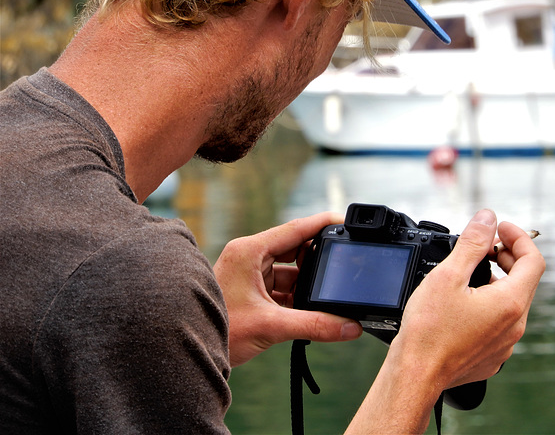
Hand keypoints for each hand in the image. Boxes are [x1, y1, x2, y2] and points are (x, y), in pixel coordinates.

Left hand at [213, 212, 362, 366]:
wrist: (188, 351)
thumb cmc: (217, 330)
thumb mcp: (270, 326)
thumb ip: (314, 325)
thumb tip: (350, 327)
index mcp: (250, 251)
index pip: (295, 229)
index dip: (322, 224)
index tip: (345, 220)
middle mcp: (250, 257)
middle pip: (295, 249)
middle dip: (317, 261)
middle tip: (340, 270)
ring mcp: (250, 274)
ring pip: (290, 272)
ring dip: (307, 285)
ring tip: (325, 298)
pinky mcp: (252, 291)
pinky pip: (283, 288)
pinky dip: (297, 298)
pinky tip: (311, 310)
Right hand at [346, 210, 544, 433]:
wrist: (416, 373)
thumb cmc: (428, 330)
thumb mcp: (448, 276)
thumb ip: (472, 244)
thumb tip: (487, 219)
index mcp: (510, 303)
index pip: (533, 260)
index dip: (519, 237)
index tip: (500, 228)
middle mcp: (514, 325)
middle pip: (524, 280)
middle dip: (507, 256)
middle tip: (483, 246)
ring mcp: (505, 343)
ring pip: (512, 302)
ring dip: (498, 280)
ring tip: (470, 272)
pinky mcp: (492, 355)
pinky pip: (500, 322)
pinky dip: (489, 304)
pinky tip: (464, 302)